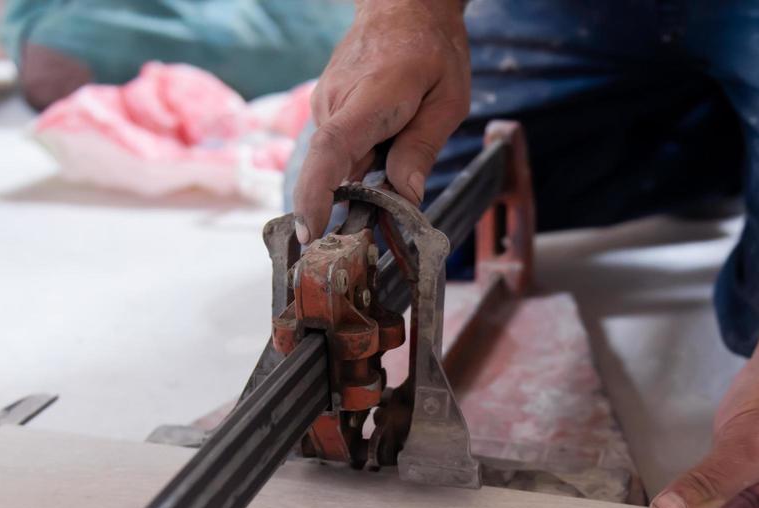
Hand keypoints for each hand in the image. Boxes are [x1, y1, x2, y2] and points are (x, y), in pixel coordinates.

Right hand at [292, 0, 469, 242]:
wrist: (403, 6)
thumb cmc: (432, 49)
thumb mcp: (448, 100)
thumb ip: (423, 148)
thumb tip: (406, 197)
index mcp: (369, 98)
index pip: (332, 150)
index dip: (317, 195)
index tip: (310, 233)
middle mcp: (335, 103)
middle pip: (339, 170)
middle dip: (362, 192)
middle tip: (399, 176)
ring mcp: (325, 105)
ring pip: (342, 162)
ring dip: (369, 167)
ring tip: (401, 130)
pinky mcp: (325, 109)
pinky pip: (341, 149)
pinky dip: (363, 155)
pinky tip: (386, 132)